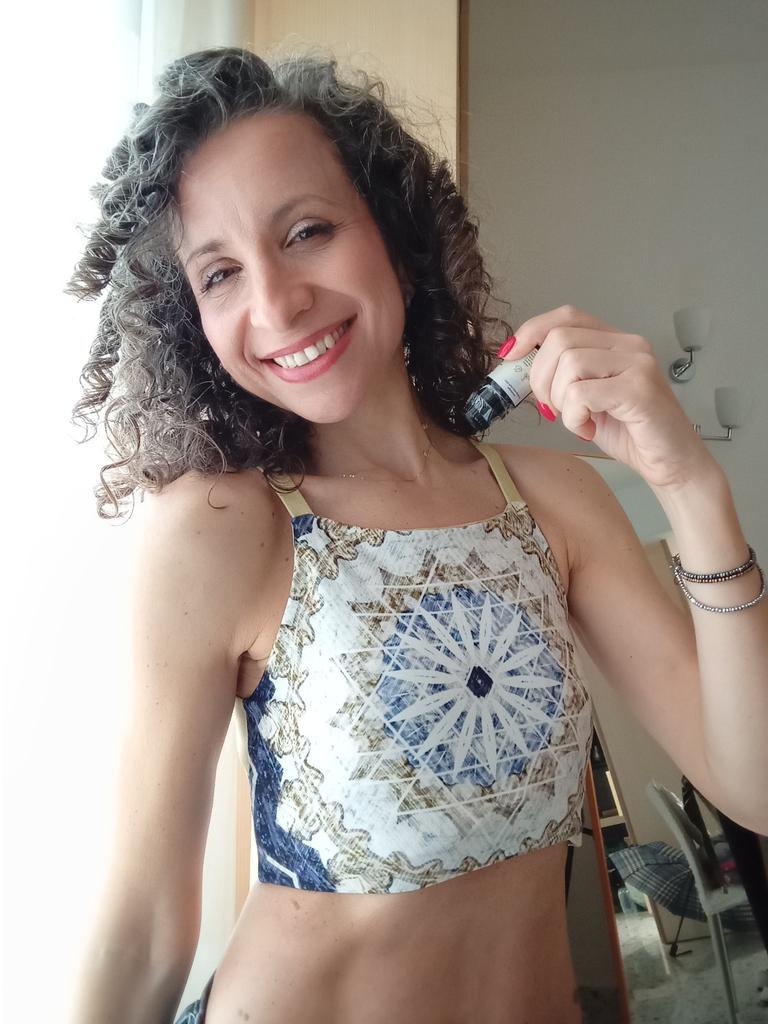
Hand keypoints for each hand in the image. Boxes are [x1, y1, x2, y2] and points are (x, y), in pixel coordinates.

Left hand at [504, 304, 719, 491]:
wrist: (672, 463)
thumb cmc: (630, 432)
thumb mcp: (588, 397)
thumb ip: (563, 376)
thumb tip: (518, 364)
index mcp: (615, 341)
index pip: (566, 316)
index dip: (531, 331)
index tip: (510, 356)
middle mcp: (629, 345)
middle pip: (560, 340)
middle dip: (541, 378)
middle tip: (552, 408)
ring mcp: (637, 364)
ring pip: (569, 364)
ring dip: (559, 400)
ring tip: (578, 419)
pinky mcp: (638, 389)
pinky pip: (581, 394)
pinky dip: (574, 417)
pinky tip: (589, 429)